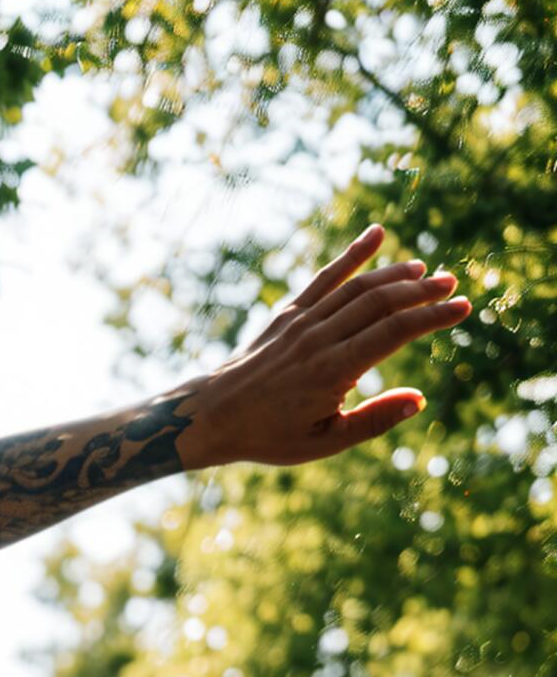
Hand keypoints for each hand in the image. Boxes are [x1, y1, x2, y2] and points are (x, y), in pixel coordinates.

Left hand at [178, 226, 470, 472]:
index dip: (432, 317)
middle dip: (422, 291)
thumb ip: (373, 420)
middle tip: (452, 284)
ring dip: (395, 274)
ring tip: (424, 272)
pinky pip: (325, 276)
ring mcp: (302, 320)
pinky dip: (352, 254)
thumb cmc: (270, 435)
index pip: (395, 331)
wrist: (214, 414)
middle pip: (382, 301)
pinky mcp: (288, 311)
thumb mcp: (324, 442)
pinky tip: (377, 234)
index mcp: (333, 371)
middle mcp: (319, 338)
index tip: (462, 308)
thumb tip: (418, 399)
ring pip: (357, 286)